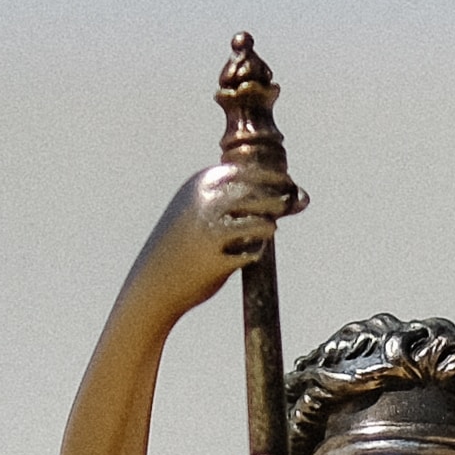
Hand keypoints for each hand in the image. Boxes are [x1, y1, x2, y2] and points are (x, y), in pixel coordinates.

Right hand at [139, 157, 297, 305]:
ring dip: (268, 226)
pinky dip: (254, 252)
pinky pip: (251, 253)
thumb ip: (248, 202)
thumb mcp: (209, 213)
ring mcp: (210, 230)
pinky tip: (244, 255)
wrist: (154, 282)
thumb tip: (300, 196)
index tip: (290, 185)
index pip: (249, 171)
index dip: (276, 177)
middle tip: (294, 204)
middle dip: (281, 199)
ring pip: (259, 222)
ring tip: (265, 231)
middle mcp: (205, 202)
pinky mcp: (216, 260)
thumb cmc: (187, 243)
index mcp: (200, 183)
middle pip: (258, 194)